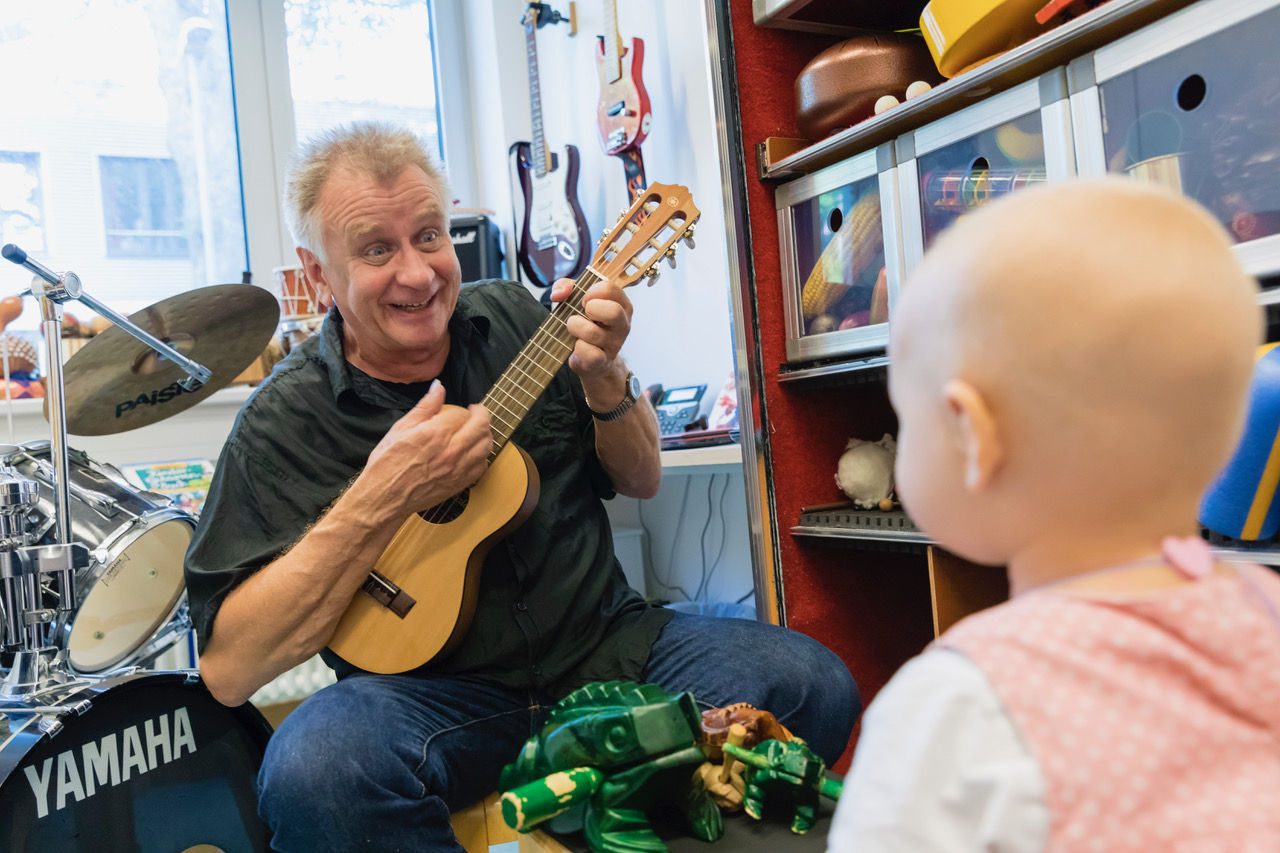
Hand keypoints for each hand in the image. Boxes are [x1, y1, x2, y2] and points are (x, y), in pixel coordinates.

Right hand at [363, 381, 491, 516]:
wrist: (385, 498)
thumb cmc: (387, 463)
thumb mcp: (400, 428)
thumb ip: (425, 406)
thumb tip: (439, 386)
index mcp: (436, 433)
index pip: (462, 412)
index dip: (459, 409)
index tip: (455, 410)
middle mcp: (452, 450)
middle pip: (482, 425)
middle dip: (481, 414)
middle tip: (474, 412)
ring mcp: (459, 468)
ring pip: (487, 444)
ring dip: (484, 433)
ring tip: (475, 430)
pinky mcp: (461, 483)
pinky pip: (483, 465)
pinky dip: (482, 455)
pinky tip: (472, 452)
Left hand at [549, 277, 632, 379]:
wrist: (591, 358)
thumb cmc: (585, 322)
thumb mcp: (577, 300)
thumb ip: (566, 287)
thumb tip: (558, 294)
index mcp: (621, 303)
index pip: (609, 288)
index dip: (590, 292)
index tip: (584, 300)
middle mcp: (623, 323)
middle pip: (613, 311)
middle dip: (590, 309)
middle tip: (584, 313)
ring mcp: (615, 344)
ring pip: (592, 332)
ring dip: (575, 327)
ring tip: (574, 328)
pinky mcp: (604, 360)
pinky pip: (589, 352)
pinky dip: (577, 347)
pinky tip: (578, 345)